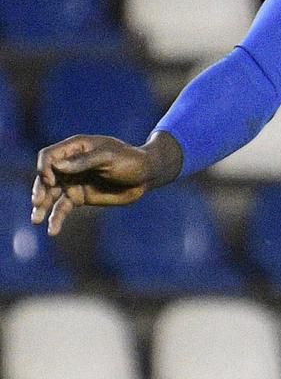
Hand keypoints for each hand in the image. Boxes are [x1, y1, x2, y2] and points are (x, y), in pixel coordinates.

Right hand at [31, 133, 181, 235]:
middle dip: (39, 190)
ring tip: (36, 220)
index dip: (44, 168)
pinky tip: (52, 230)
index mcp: (75, 148)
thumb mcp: (108, 157)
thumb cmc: (129, 160)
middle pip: (45, 177)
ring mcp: (73, 181)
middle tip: (37, 203)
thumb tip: (57, 166)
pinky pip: (62, 208)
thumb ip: (83, 162)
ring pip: (50, 195)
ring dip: (42, 207)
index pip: (49, 156)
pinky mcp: (79, 197)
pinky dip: (56, 218)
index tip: (50, 180)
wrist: (146, 176)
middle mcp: (69, 164)